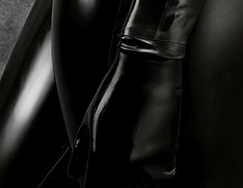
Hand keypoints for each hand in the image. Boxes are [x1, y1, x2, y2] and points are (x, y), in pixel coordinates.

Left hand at [67, 44, 182, 185]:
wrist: (149, 67)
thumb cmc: (117, 88)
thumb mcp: (89, 118)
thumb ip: (79, 153)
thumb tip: (75, 175)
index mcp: (99, 157)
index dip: (95, 183)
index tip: (98, 178)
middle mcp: (122, 167)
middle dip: (114, 180)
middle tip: (118, 159)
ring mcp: (146, 164)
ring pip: (138, 187)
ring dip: (134, 179)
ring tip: (134, 152)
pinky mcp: (167, 158)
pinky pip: (158, 179)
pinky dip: (153, 172)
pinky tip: (148, 151)